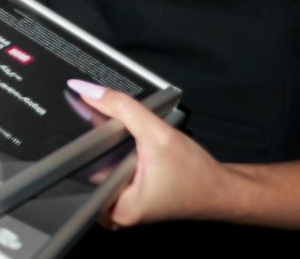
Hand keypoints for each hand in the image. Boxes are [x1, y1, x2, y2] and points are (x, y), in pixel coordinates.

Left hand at [78, 85, 239, 228]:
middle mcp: (116, 210)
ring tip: (126, 142)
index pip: (78, 172)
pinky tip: (130, 146)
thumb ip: (122, 108)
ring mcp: (123, 203)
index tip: (73, 124)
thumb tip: (87, 90)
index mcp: (117, 208)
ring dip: (107, 147)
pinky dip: (117, 152)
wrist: (226, 189)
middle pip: (87, 167)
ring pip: (100, 166)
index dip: (76, 145)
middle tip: (108, 131)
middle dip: (95, 144)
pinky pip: (112, 168)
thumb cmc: (198, 175)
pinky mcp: (132, 193)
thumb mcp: (159, 134)